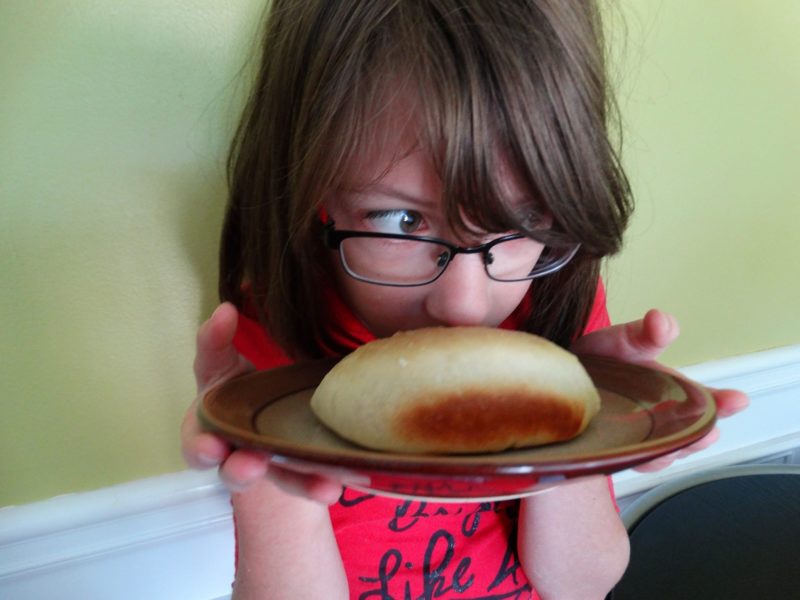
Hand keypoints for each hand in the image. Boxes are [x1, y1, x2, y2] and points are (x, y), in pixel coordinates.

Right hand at [181, 302, 342, 502]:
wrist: (267, 411)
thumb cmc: (237, 388)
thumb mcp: (220, 364)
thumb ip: (216, 341)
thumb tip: (224, 310)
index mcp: (211, 432)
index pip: (199, 444)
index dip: (202, 448)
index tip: (211, 447)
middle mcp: (237, 456)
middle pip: (234, 471)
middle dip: (241, 471)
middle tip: (250, 467)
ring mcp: (273, 467)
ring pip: (282, 480)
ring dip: (299, 484)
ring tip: (323, 488)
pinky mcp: (302, 471)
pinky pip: (312, 481)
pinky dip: (324, 484)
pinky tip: (339, 482)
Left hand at [571, 309, 748, 471]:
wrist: (563, 375)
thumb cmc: (601, 358)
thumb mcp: (625, 341)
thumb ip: (646, 333)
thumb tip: (660, 320)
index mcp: (671, 393)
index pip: (704, 402)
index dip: (721, 403)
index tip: (737, 399)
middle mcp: (658, 420)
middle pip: (687, 435)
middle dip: (699, 437)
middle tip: (708, 433)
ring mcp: (635, 437)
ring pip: (659, 453)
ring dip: (668, 453)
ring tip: (672, 449)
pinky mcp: (609, 449)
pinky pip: (625, 460)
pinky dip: (633, 460)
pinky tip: (636, 456)